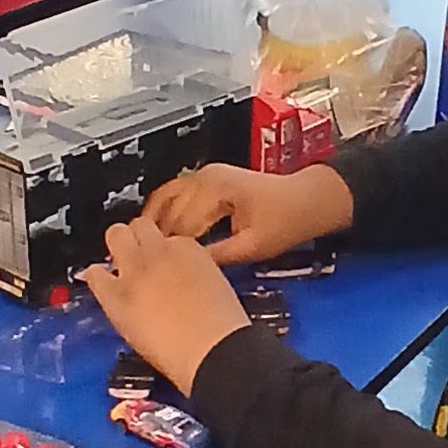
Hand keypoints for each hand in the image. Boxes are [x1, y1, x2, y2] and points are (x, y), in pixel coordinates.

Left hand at [83, 219, 251, 397]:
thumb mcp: (216, 289)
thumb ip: (195, 278)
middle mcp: (160, 251)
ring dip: (116, 249)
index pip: (168, 237)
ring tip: (118, 269)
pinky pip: (94, 274)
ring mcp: (135, 270)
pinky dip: (95, 277)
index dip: (164, 254)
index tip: (164, 267)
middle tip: (136, 260)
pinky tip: (101, 286)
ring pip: (115, 235)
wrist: (210, 351)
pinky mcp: (115, 295)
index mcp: (189, 249)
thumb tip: (183, 284)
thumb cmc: (220, 330)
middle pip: (139, 226)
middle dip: (136, 240)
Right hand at [142, 162, 353, 266]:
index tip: (152, 270)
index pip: (179, 223)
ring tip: (142, 251)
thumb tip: (186, 269)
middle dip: (154, 236)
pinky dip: (164, 213)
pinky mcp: (207, 180)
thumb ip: (217, 257)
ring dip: (153, 222)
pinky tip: (158, 235)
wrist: (307, 199)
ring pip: (165, 199)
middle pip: (166, 209)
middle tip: (140, 265)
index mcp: (214, 190)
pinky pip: (175, 195)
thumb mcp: (252, 246)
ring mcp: (204, 176)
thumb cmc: (287, 221)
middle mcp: (204, 177)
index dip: (165, 249)